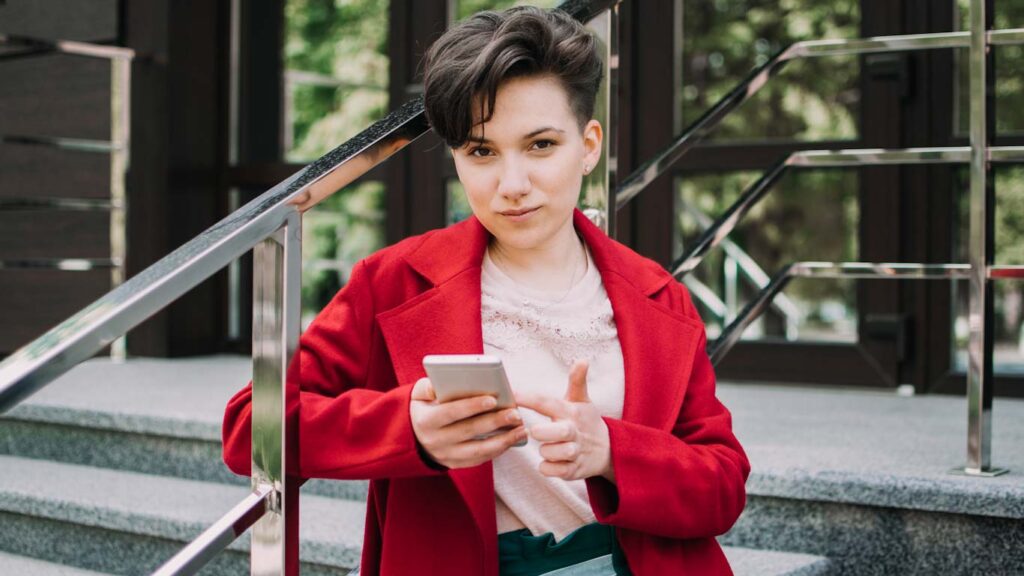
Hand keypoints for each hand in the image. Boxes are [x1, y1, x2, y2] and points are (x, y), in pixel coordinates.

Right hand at [409, 377, 526, 468]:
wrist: (413, 436)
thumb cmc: (424, 408)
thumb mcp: (418, 394)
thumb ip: (428, 386)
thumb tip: (440, 384)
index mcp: (425, 421)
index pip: (450, 413)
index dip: (471, 406)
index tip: (492, 399)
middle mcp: (435, 441)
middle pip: (468, 431)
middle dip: (494, 422)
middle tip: (515, 414)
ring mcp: (445, 455)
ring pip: (478, 450)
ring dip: (502, 440)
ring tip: (521, 430)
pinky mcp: (455, 464)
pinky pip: (479, 459)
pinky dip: (497, 450)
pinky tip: (512, 440)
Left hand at [515, 360, 614, 482]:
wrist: (608, 449)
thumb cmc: (585, 421)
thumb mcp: (581, 400)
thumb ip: (577, 380)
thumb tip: (583, 359)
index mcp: (571, 411)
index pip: (548, 402)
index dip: (528, 398)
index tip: (511, 394)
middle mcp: (573, 430)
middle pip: (559, 431)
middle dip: (543, 432)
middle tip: (534, 430)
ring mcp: (575, 451)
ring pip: (554, 453)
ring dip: (545, 451)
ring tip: (547, 446)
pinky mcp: (574, 470)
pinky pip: (554, 471)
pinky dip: (548, 467)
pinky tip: (550, 460)